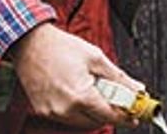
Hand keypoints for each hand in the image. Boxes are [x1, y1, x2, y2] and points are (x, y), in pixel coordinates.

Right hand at [11, 22, 143, 128]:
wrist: (30, 44)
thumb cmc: (60, 47)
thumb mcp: (96, 58)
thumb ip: (118, 78)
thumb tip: (136, 89)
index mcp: (80, 96)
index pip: (109, 116)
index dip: (125, 117)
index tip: (135, 116)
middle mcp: (64, 109)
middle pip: (96, 122)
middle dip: (110, 114)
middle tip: (119, 101)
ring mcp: (51, 112)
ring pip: (81, 123)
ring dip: (94, 113)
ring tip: (97, 92)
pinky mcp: (43, 111)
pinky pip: (67, 119)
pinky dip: (78, 111)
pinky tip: (81, 94)